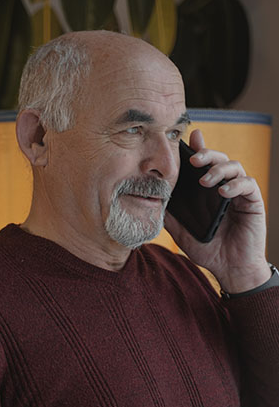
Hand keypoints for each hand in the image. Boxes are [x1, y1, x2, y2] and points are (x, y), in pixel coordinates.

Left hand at [165, 129, 270, 292]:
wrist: (230, 269)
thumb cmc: (208, 250)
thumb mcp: (182, 232)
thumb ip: (171, 216)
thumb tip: (153, 201)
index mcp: (208, 191)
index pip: (204, 164)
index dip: (198, 148)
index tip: (189, 137)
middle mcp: (224, 187)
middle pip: (219, 159)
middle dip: (207, 154)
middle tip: (193, 159)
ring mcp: (239, 194)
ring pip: (235, 166)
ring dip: (219, 169)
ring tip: (205, 180)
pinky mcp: (253, 202)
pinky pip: (248, 184)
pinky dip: (236, 184)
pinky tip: (223, 192)